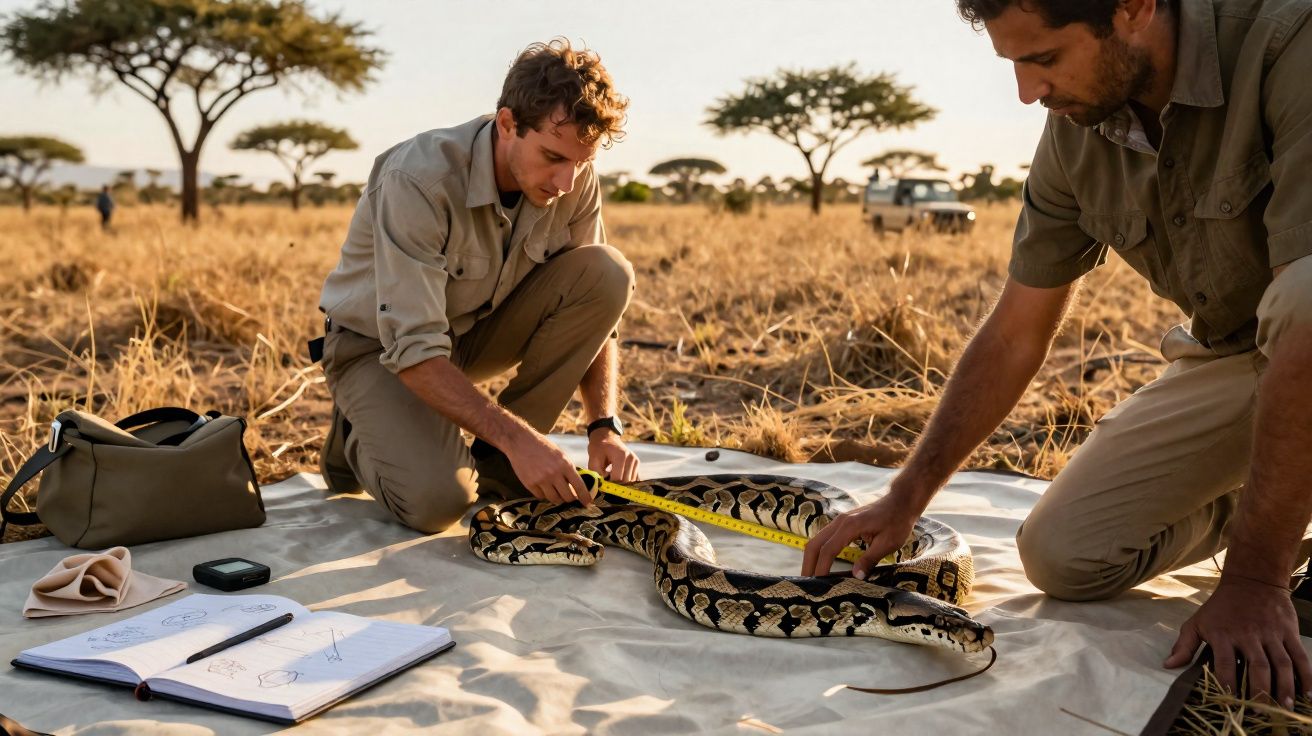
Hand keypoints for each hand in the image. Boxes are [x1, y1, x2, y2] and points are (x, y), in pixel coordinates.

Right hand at [503, 430, 591, 505]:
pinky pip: (541, 496)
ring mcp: (541, 480)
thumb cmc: (543, 447)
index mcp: (565, 465)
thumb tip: (576, 486)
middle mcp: (554, 474)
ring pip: (554, 499)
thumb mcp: (561, 455)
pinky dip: (543, 494)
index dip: (584, 497)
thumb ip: (568, 469)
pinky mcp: (530, 484)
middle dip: (570, 499)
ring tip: (555, 491)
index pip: (579, 486)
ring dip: (557, 498)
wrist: (521, 442)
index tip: (587, 503)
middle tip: (569, 497)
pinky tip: (543, 487)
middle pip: (567, 497)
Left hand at [587, 431, 639, 482]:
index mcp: (621, 456)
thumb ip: (597, 473)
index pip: (617, 479)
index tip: (601, 485)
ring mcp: (636, 461)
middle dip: (615, 485)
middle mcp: (631, 458)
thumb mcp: (593, 459)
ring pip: (630, 482)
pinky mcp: (637, 464)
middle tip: (605, 482)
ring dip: (620, 483)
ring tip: (611, 477)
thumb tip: (602, 486)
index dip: (609, 485)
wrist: (606, 437)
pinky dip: (626, 481)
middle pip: (625, 481)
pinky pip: (634, 479)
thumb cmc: (598, 448)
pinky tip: (617, 476)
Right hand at [801, 492, 921, 578]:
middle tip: (806, 585)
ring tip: (811, 578)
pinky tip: (821, 565)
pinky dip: (819, 553)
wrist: (900, 502)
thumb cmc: (897, 521)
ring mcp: (839, 521)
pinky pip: (824, 539)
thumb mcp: (888, 543)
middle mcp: (839, 522)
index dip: (822, 568)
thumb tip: (856, 576)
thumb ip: (870, 559)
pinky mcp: (841, 523)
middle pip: (814, 544)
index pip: (828, 550)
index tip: (819, 585)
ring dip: (811, 559)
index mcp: (850, 526)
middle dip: (808, 565)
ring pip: (816, 541)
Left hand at [1164, 577, 1311, 707]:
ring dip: (1285, 686)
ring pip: (1281, 663)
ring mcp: (1271, 633)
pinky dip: (1305, 676)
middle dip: (1260, 690)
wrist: (1252, 581)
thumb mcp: (1197, 622)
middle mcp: (1249, 635)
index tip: (1230, 700)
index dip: (1227, 682)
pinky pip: (1300, 656)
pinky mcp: (1289, 631)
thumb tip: (1168, 666)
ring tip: (1284, 708)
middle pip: (1258, 666)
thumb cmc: (1220, 607)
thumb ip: (1185, 645)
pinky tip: (1306, 694)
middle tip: (1261, 711)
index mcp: (1223, 634)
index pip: (1225, 662)